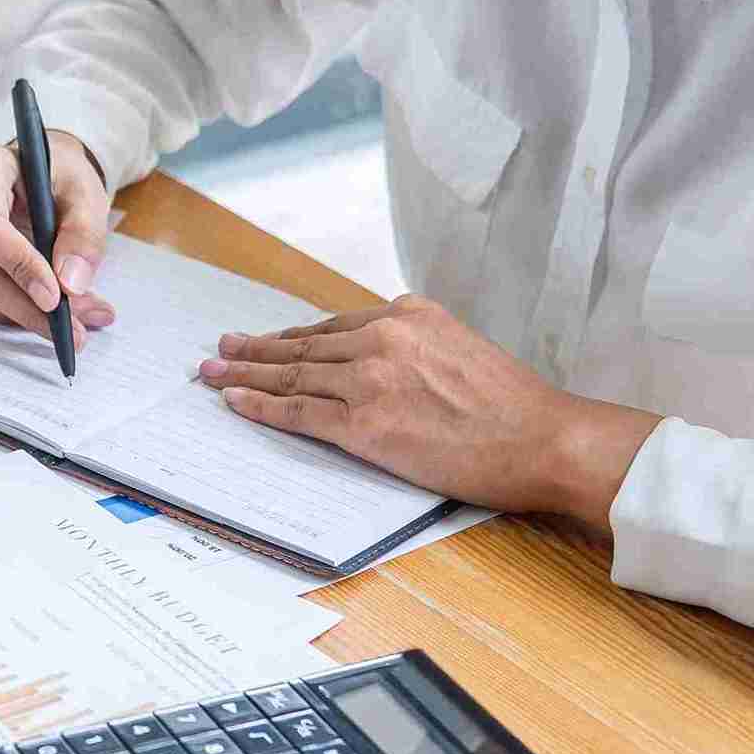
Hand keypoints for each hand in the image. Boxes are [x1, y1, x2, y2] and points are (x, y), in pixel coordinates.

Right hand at [0, 131, 115, 343]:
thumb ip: (83, 234)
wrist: (33, 172)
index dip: (17, 266)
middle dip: (26, 306)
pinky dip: (10, 311)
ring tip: (75, 320)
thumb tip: (70, 283)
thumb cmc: (55, 176)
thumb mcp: (84, 193)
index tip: (55, 298)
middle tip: (74, 329)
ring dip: (25, 313)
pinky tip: (43, 311)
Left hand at [198, 294, 661, 526]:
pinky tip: (234, 401)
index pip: (335, 327)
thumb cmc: (513, 407)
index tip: (268, 339)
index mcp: (408, 316)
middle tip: (221, 347)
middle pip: (304, 345)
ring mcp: (371, 380)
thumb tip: (386, 362)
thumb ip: (418, 346)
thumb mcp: (462, 349)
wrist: (542, 438)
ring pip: (293, 374)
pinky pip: (298, 412)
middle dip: (256, 348)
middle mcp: (384, 338)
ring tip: (211, 372)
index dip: (294, 336)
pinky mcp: (364, 423)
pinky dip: (260, 406)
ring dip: (245, 374)